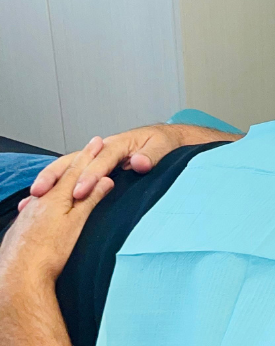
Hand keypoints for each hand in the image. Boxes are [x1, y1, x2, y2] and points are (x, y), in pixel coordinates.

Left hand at [0, 137, 113, 288]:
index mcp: (56, 197)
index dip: (89, 156)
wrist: (19, 277)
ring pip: (50, 188)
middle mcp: (40, 201)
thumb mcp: (77, 224)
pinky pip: (39, 202)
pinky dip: (49, 193)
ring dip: (62, 176)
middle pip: (62, 176)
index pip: (77, 170)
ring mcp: (30, 213)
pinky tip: (45, 199)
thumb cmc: (49, 253)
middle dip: (78, 161)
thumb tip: (105, 181)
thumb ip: (90, 200)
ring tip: (70, 169)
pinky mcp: (23, 226)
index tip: (97, 142)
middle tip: (89, 148)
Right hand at [30, 124, 239, 200]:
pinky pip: (72, 178)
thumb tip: (139, 163)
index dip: (90, 175)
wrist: (172, 142)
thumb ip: (153, 154)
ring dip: (50, 182)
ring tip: (31, 200)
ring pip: (68, 168)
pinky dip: (56, 189)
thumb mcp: (165, 146)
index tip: (79, 191)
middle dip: (56, 177)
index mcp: (121, 144)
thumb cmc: (168, 145)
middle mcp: (105, 151)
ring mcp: (99, 160)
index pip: (103, 160)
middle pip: (74, 161)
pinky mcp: (97, 171)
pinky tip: (41, 203)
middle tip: (39, 193)